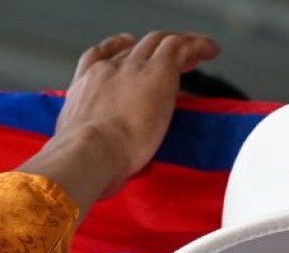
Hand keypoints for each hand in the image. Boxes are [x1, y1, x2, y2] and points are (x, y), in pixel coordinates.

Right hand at [20, 32, 219, 212]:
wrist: (88, 152)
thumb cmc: (81, 162)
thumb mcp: (77, 149)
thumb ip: (90, 150)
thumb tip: (105, 174)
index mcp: (84, 87)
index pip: (100, 58)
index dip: (118, 51)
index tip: (129, 50)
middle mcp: (107, 70)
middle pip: (134, 48)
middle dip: (154, 49)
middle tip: (175, 57)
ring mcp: (132, 69)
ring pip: (159, 42)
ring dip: (181, 45)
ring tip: (199, 51)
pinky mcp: (158, 72)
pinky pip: (180, 47)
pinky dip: (197, 45)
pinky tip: (211, 50)